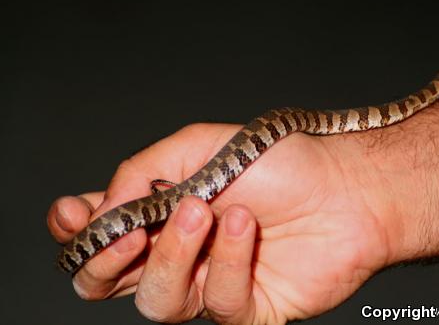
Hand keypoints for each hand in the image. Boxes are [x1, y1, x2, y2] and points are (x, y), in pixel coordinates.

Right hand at [47, 123, 399, 323]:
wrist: (346, 188)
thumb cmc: (279, 162)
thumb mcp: (198, 146)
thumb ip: (141, 172)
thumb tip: (97, 209)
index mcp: (162, 211)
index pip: (100, 233)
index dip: (77, 231)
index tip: (74, 215)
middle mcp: (179, 252)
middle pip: (108, 283)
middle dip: (106, 261)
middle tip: (129, 231)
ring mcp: (210, 285)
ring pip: (157, 301)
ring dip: (174, 255)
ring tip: (205, 211)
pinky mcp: (246, 310)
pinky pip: (219, 306)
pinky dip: (229, 261)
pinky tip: (248, 226)